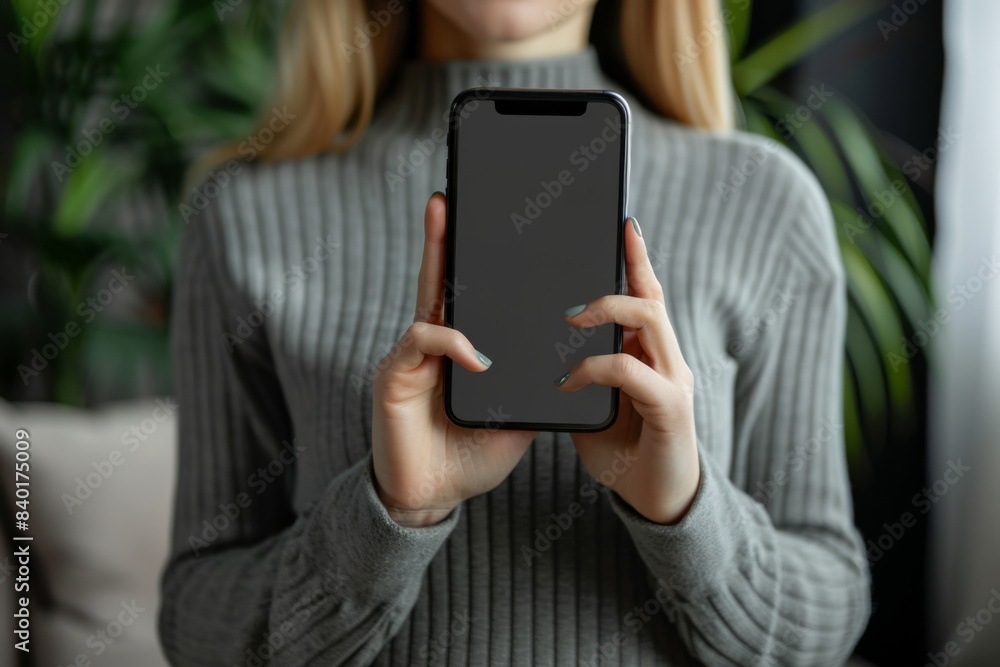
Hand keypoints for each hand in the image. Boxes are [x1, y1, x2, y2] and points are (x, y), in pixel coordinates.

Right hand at [371, 193, 536, 526]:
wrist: (431, 500)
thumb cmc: (468, 457)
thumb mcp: (516, 416)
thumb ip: (534, 384)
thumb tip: (573, 358)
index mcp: (461, 351)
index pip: (469, 297)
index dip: (475, 262)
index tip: (499, 227)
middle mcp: (433, 346)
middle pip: (439, 281)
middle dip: (443, 235)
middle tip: (449, 195)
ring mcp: (411, 358)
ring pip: (426, 297)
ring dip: (437, 257)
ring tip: (444, 217)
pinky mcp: (395, 376)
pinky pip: (424, 340)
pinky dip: (454, 344)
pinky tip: (477, 359)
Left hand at [556, 217, 699, 524]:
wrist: (659, 503)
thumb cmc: (624, 452)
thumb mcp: (592, 407)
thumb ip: (577, 376)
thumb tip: (538, 351)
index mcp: (651, 354)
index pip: (646, 295)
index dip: (635, 259)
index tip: (621, 225)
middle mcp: (668, 359)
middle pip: (650, 296)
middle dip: (615, 277)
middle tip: (568, 293)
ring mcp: (674, 381)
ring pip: (648, 320)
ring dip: (605, 311)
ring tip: (568, 318)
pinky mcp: (670, 409)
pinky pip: (631, 371)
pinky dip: (595, 369)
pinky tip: (567, 382)